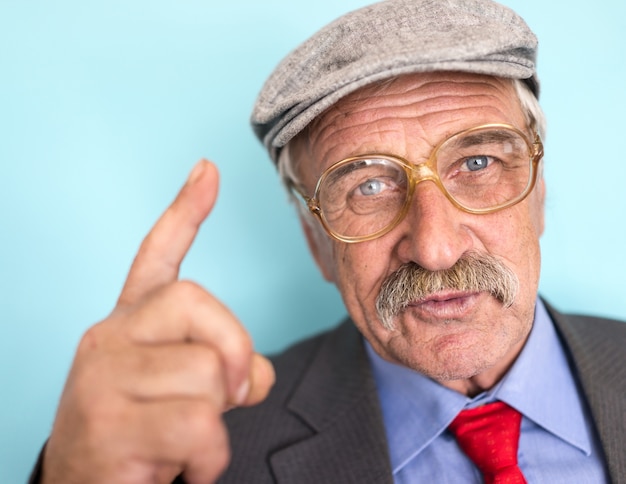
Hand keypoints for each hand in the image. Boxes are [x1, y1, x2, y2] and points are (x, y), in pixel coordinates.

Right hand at [41, 160, 274, 483]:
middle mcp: (111, 336)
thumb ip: (222, 364)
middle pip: (201, 305)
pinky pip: (199, 426)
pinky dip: (210, 458)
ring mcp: (103, 376)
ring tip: (184, 440)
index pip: (157, 255)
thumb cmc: (142, 433)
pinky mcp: (106, 424)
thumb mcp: (183, 389)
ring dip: (217, 420)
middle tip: (229, 394)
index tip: (208, 170)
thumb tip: (256, 372)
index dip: (185, 211)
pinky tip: (182, 466)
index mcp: (131, 322)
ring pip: (209, 374)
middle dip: (234, 353)